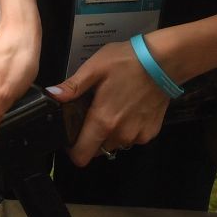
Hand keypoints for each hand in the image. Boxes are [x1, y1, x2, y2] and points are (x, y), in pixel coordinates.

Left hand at [46, 39, 169, 161]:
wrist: (165, 61)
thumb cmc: (127, 61)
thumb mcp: (94, 68)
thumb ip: (72, 87)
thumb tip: (51, 96)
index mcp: (102, 121)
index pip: (81, 155)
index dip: (72, 149)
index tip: (70, 136)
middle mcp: (120, 135)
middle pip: (97, 150)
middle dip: (91, 137)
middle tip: (92, 114)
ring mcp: (137, 136)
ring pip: (115, 144)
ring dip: (110, 133)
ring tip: (112, 108)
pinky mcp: (151, 133)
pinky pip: (132, 138)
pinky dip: (127, 129)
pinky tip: (129, 110)